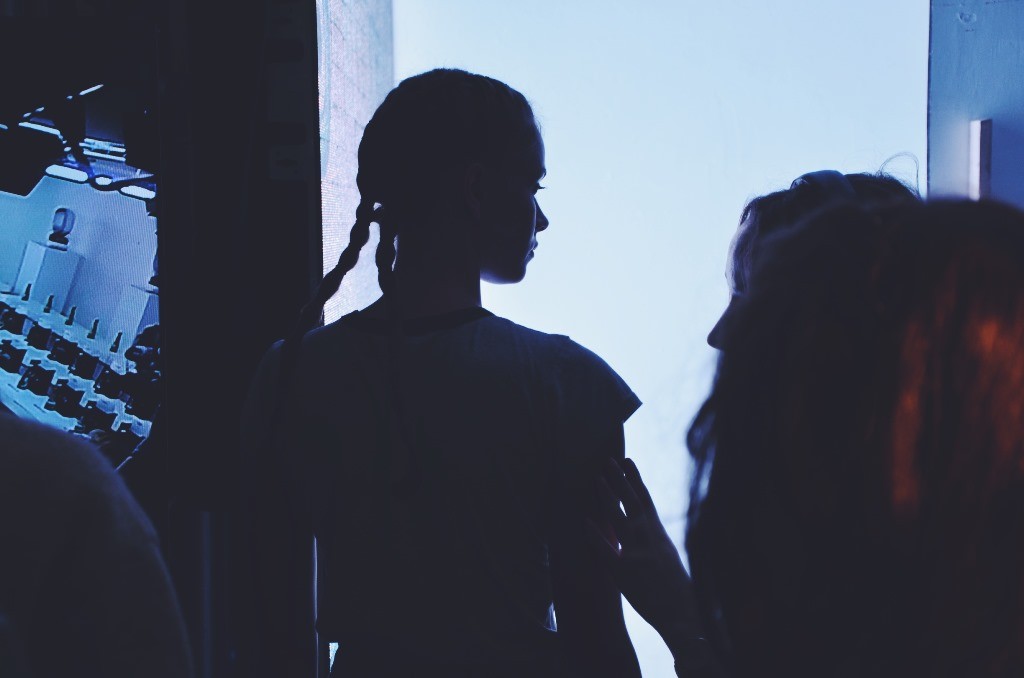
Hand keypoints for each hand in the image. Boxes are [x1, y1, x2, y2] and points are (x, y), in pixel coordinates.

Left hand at [588, 458, 704, 657]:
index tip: (627, 460)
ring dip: (607, 496)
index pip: (645, 499)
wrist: (684, 613)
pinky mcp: (624, 571)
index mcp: (658, 533)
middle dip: (619, 479)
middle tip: (608, 459)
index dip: (635, 478)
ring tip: (597, 478)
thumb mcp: (666, 555)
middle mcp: (648, 537)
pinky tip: (585, 521)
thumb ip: (652, 538)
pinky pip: (606, 550)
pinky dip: (595, 534)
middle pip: (632, 501)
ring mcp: (636, 552)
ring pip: (619, 517)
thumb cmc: (675, 587)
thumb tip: (642, 524)